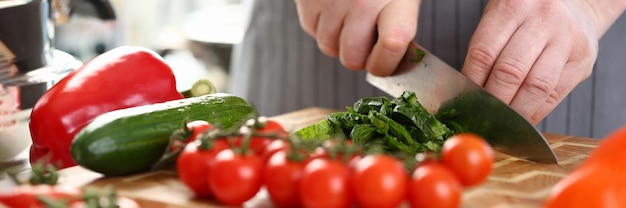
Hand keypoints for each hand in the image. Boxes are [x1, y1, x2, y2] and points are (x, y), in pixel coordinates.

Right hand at [294, 0, 419, 75]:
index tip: (386, 64)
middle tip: (366, 43)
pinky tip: (334, 9)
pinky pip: (311, 30)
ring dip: (338, 42)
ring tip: (349, 21)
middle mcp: (362, 1)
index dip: (387, 64)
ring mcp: (331, 1)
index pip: (392, 46)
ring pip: (329, 47)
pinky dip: (321, 27)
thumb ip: (401, 21)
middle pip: (353, 58)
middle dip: (359, 58)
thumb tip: (393, 57)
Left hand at [461, 0, 601, 124]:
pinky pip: (556, 94)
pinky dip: (536, 112)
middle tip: (481, 115)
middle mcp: (542, 20)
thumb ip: (488, 49)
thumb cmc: (528, 14)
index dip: (471, 83)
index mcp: (513, 8)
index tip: (465, 100)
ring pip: (536, 87)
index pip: (484, 53)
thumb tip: (469, 91)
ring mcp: (566, 40)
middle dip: (493, 101)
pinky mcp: (582, 60)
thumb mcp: (502, 18)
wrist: (576, 3)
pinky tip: (524, 119)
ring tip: (502, 121)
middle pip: (509, 72)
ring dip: (516, 111)